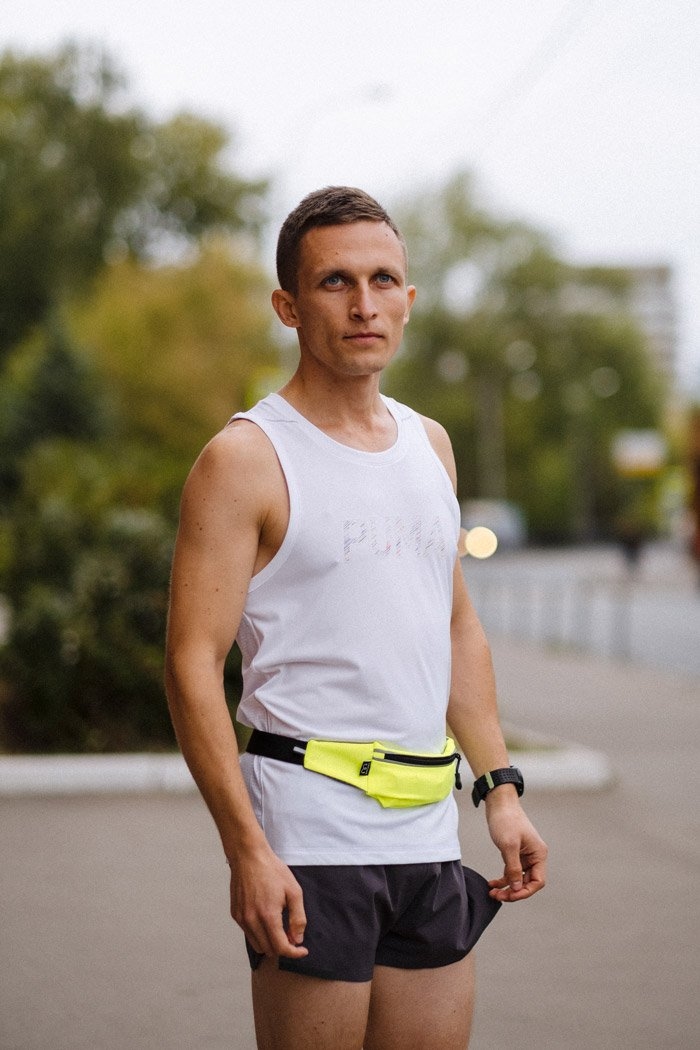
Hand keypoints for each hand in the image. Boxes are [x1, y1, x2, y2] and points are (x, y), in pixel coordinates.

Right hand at [228, 844, 307, 958]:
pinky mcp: (235, 914)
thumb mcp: (294, 891)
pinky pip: (248, 934)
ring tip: (279, 927)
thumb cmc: (272, 870)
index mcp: (268, 916)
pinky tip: (266, 919)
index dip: (294, 953)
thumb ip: (298, 918)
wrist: (248, 856)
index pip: (281, 948)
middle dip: (283, 947)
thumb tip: (298, 939)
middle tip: (292, 934)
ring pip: (257, 945)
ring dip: (270, 943)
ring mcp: (241, 918)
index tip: (302, 950)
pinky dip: (259, 934)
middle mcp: (252, 921)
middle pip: (269, 950)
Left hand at [484, 789, 547, 901]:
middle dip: (514, 891)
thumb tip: (516, 887)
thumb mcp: (509, 845)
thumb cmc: (506, 820)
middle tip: (498, 896)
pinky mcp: (514, 853)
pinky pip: (511, 871)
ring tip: (492, 893)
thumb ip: (513, 868)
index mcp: (539, 854)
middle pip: (528, 882)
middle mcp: (534, 856)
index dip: (525, 891)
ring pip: (518, 879)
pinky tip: (492, 883)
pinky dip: (503, 879)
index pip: (537, 881)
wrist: (499, 803)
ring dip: (507, 887)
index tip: (510, 895)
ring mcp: (524, 855)